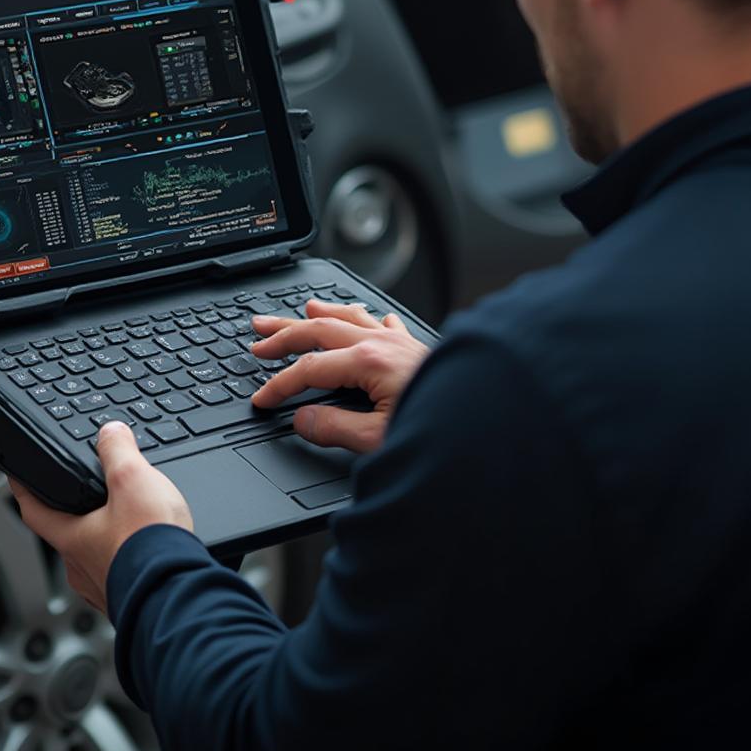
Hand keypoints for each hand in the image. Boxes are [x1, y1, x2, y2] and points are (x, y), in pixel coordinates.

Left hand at [8, 421, 192, 612]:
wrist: (179, 590)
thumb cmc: (150, 544)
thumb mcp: (132, 478)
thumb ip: (117, 450)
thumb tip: (110, 432)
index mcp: (72, 539)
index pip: (34, 510)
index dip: (23, 490)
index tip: (17, 478)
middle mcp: (82, 567)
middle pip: (68, 534)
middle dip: (77, 514)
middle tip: (87, 496)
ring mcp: (105, 586)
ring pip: (96, 555)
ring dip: (106, 537)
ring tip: (128, 520)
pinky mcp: (129, 597)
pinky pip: (121, 572)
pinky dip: (129, 557)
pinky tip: (147, 547)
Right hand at [250, 299, 430, 453]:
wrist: (492, 420)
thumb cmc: (444, 430)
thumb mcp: (379, 439)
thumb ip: (334, 428)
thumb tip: (302, 420)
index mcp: (368, 361)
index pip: (309, 369)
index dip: (279, 384)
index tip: (261, 399)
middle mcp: (382, 343)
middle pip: (321, 330)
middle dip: (285, 333)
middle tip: (258, 336)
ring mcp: (399, 342)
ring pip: (351, 318)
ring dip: (321, 314)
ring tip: (301, 311)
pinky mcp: (416, 349)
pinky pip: (384, 324)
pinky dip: (367, 319)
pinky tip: (369, 318)